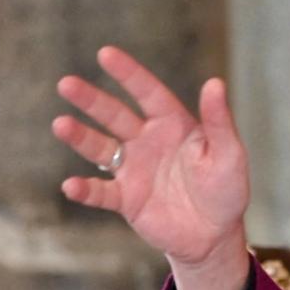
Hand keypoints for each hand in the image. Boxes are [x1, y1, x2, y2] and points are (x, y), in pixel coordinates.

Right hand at [53, 46, 250, 289]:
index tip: (105, 54)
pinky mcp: (126, 200)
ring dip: (80, 137)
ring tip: (60, 125)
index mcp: (172, 124)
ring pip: (101, 148)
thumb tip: (215, 82)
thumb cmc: (226, 190)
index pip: (147, 93)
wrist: (214, 236)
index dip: (128, 74)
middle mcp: (147, 142)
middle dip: (91, 100)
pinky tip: (70, 185)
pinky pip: (101, 193)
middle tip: (66, 84)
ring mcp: (133, 170)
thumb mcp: (229, 154)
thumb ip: (219, 121)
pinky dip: (86, 190)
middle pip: (114, 115)